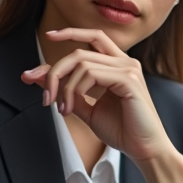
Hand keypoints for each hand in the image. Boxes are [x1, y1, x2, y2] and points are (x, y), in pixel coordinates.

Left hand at [20, 28, 175, 166]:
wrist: (143, 150)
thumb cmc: (121, 130)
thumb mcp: (87, 109)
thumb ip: (68, 91)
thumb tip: (38, 76)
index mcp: (119, 65)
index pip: (93, 37)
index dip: (70, 33)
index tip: (48, 36)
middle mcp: (125, 62)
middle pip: (80, 51)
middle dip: (55, 71)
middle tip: (46, 96)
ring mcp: (128, 69)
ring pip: (82, 63)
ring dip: (64, 88)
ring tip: (63, 110)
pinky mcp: (129, 80)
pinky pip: (91, 74)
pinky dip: (75, 91)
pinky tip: (73, 108)